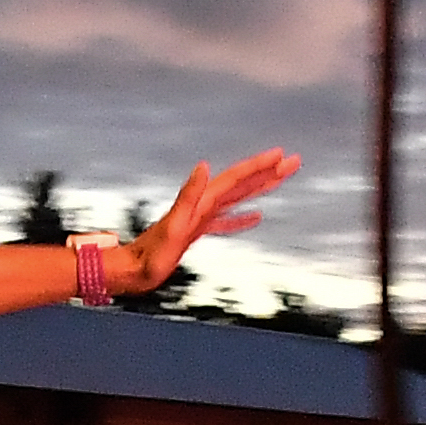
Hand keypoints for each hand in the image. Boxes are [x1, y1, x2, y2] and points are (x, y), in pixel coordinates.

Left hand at [128, 148, 300, 292]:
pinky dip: (242, 217)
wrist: (132, 269)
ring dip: (260, 187)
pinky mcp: (197, 231)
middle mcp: (203, 205)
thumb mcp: (173, 226)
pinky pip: (226, 220)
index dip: (259, 166)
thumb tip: (202, 166)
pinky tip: (256, 217)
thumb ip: (188, 196)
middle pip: (242, 183)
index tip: (282, 155)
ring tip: (281, 179)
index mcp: (201, 202)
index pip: (236, 178)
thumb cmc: (151, 255)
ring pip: (237, 197)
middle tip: (294, 161)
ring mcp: (201, 217)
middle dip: (268, 171)